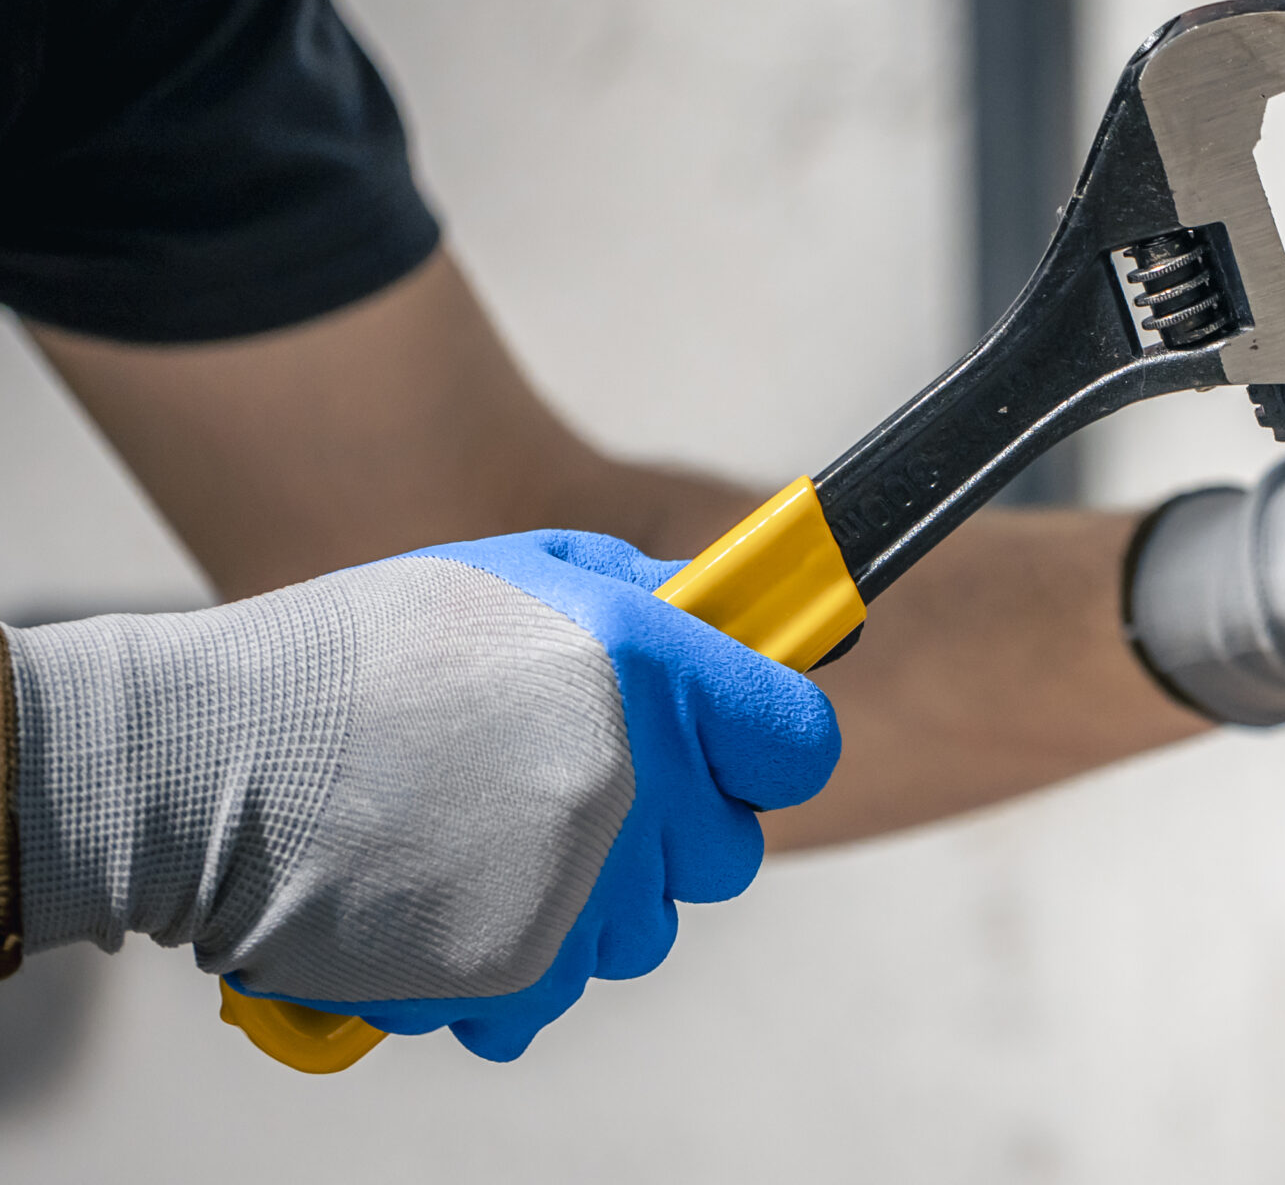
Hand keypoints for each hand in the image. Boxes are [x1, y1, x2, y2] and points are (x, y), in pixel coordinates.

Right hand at [4, 530, 837, 1060]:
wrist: (202, 760)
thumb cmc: (356, 658)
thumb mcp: (518, 574)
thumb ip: (645, 598)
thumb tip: (731, 619)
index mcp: (648, 668)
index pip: (799, 743)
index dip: (763, 747)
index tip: (727, 747)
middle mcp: (634, 780)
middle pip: (730, 854)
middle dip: (671, 832)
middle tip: (573, 792)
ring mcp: (579, 885)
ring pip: (646, 933)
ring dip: (590, 901)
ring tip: (481, 839)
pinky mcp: (516, 971)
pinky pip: (563, 994)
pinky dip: (515, 965)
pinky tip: (448, 901)